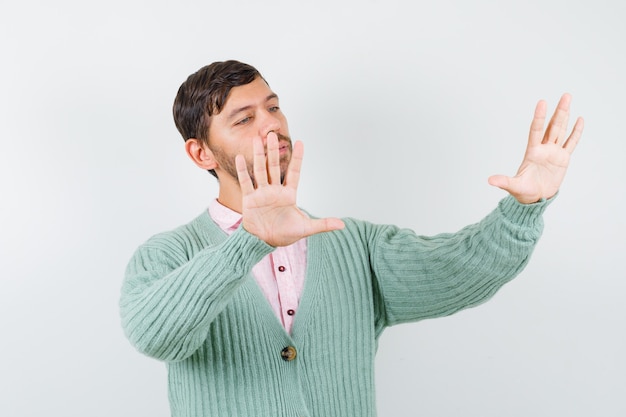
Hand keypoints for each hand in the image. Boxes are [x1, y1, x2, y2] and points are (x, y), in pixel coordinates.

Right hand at [236, 132, 344, 246]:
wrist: (265, 242)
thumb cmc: (285, 234)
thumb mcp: (306, 229)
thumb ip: (323, 224)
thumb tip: (343, 225)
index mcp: (289, 194)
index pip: (294, 172)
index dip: (297, 158)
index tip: (301, 142)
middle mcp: (275, 190)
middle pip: (275, 166)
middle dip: (274, 151)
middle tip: (272, 134)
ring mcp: (262, 193)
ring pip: (260, 170)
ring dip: (259, 155)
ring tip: (257, 140)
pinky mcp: (249, 199)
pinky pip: (246, 182)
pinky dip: (243, 170)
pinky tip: (241, 157)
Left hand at [488, 93, 583, 203]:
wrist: (535, 198)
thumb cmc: (523, 192)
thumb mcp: (513, 186)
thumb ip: (504, 182)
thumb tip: (489, 181)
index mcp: (532, 152)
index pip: (536, 131)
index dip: (539, 117)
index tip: (542, 103)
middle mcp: (544, 149)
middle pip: (552, 126)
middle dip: (559, 111)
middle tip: (565, 95)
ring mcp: (554, 152)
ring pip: (561, 130)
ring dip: (565, 115)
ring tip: (568, 99)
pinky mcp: (563, 159)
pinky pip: (571, 143)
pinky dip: (576, 132)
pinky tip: (579, 120)